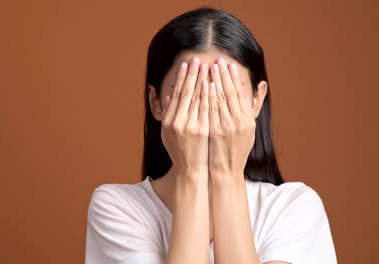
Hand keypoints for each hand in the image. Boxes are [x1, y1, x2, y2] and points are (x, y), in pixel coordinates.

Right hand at [161, 57, 209, 179]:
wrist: (191, 169)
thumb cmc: (180, 151)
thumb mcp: (168, 133)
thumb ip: (168, 114)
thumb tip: (168, 97)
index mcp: (169, 120)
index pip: (176, 94)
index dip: (181, 78)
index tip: (186, 64)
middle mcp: (177, 122)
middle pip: (186, 93)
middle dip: (192, 74)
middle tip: (196, 59)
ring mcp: (190, 126)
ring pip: (196, 98)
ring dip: (201, 80)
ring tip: (206, 65)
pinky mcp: (202, 130)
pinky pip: (206, 108)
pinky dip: (208, 95)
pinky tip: (211, 83)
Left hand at [208, 59, 255, 181]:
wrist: (226, 170)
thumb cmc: (236, 150)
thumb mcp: (248, 130)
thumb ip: (251, 108)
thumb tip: (258, 86)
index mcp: (248, 120)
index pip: (241, 94)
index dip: (234, 78)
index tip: (229, 65)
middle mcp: (240, 122)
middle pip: (232, 93)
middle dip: (225, 75)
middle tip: (219, 60)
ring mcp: (228, 126)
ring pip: (222, 99)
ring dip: (216, 81)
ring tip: (211, 67)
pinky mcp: (217, 131)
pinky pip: (212, 110)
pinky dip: (210, 96)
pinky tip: (206, 84)